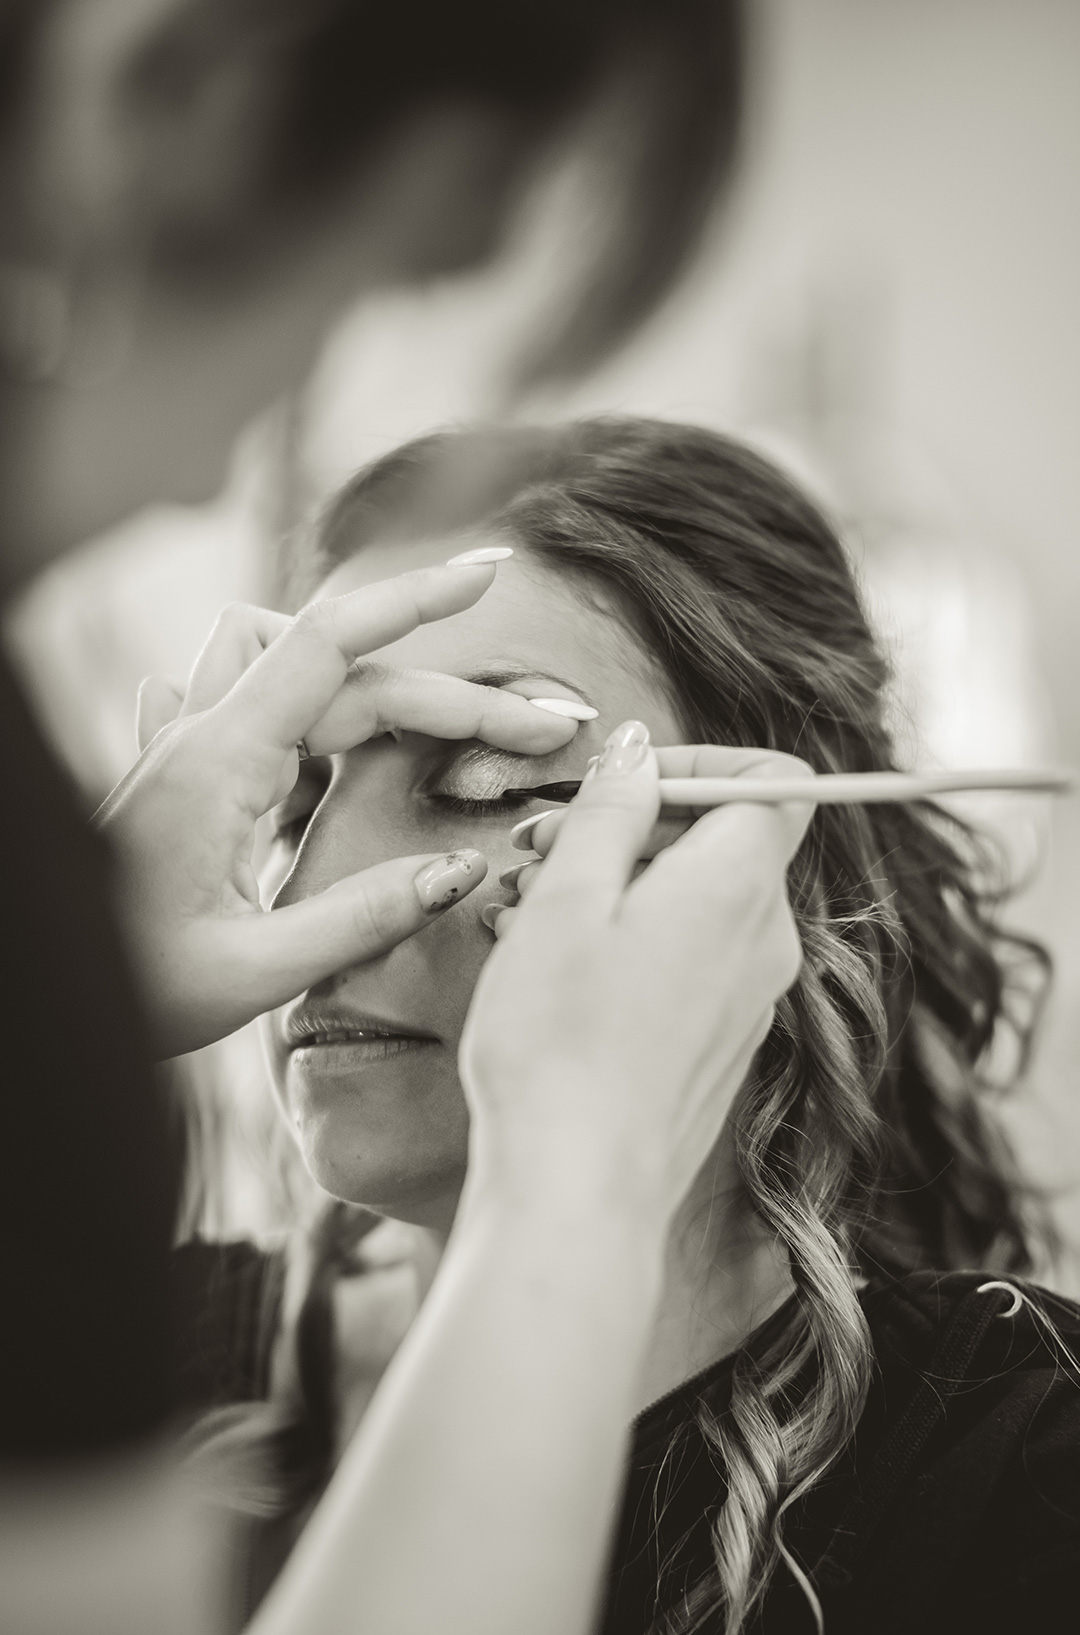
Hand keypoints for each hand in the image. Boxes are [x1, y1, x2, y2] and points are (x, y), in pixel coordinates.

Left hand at [96, 561, 581, 1055]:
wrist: (53, 1000)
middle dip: (450, 695)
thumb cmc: (133, 991)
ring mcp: (189, 755)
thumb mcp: (254, 973)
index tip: (489, 578)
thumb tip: (464, 870)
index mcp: (220, 762)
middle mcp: (203, 738)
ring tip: (437, 730)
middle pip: (345, 677)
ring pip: (290, 670)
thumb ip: (363, 918)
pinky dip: (302, 703)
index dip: (415, 603)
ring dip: (366, 679)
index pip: (330, 644)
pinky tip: (319, 734)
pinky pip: (246, 706)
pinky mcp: (184, 783)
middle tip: (543, 733)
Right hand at [459, 726, 814, 1218]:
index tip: (621, 782)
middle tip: (537, 850)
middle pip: (725, 842)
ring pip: (695, 905)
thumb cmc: (560, 1045)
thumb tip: (638, 752)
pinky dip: (628, 946)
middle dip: (631, 828)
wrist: (579, 1190)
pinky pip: (689, 964)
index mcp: (737, 887)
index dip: (701, 761)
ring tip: (523, 913)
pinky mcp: (721, 1048)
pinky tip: (551, 973)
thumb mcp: (567, 901)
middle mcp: (764, 942)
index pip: (775, 780)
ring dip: (615, 889)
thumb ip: (610, 812)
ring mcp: (749, 1001)